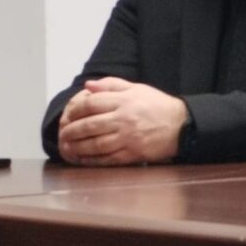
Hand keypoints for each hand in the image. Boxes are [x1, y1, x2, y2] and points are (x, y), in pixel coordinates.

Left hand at [58, 77, 187, 165]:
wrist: (182, 126)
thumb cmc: (159, 106)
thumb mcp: (138, 88)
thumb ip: (112, 85)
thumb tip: (88, 86)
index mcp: (124, 101)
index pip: (91, 104)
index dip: (75, 110)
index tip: (68, 115)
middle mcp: (124, 119)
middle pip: (89, 125)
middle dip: (71, 131)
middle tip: (63, 134)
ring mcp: (127, 138)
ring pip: (94, 144)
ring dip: (77, 147)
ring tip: (67, 148)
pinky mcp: (132, 154)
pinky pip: (106, 159)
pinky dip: (91, 160)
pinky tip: (82, 159)